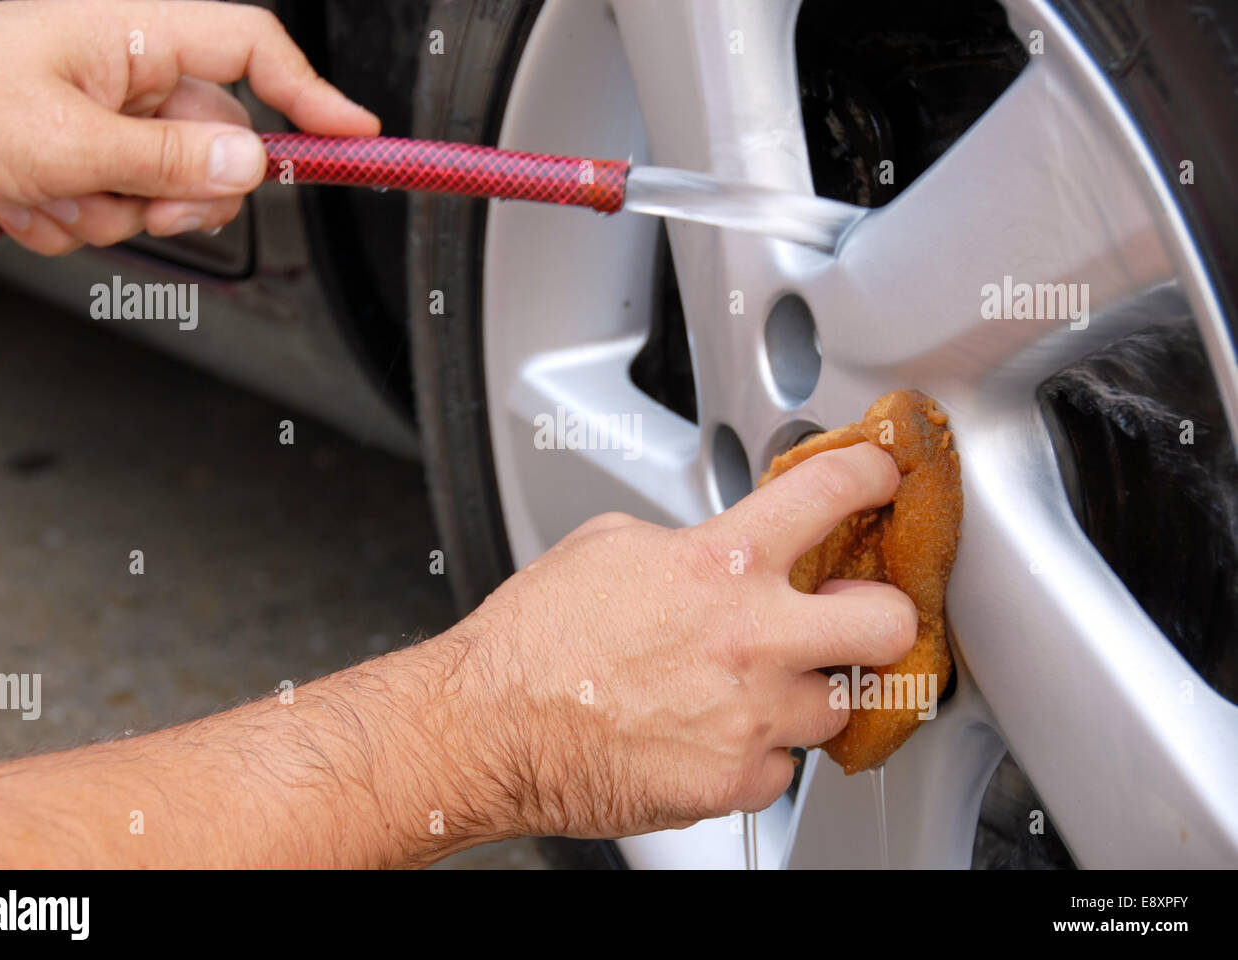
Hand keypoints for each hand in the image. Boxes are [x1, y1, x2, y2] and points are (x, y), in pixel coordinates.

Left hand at [0, 0, 377, 253]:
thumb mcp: (70, 143)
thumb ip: (172, 159)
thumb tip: (252, 163)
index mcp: (133, 32)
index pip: (252, 48)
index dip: (312, 92)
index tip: (353, 136)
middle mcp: (126, 68)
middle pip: (216, 141)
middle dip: (176, 191)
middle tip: (133, 203)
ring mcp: (103, 113)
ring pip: (165, 186)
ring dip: (113, 213)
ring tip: (50, 197)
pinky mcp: (80, 153)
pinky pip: (117, 206)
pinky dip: (78, 220)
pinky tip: (29, 201)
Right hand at [444, 441, 916, 840]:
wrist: (489, 727)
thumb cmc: (535, 640)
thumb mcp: (609, 545)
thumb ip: (687, 542)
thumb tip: (715, 547)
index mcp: (722, 562)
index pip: (831, 495)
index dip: (872, 477)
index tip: (881, 481)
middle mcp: (753, 637)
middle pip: (889, 621)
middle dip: (884, 614)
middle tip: (858, 616)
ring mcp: (751, 715)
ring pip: (839, 705)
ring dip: (808, 693)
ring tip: (755, 688)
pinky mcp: (734, 781)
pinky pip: (783, 767)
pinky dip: (759, 753)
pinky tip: (716, 735)